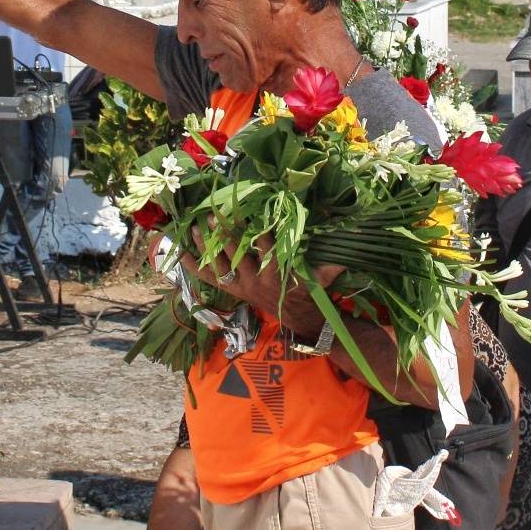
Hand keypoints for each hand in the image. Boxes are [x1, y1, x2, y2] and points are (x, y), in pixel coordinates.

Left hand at [181, 229, 341, 334]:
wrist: (298, 318)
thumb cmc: (312, 291)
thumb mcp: (324, 277)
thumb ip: (334, 262)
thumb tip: (351, 242)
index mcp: (277, 273)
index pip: (266, 248)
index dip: (258, 230)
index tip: (250, 211)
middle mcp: (255, 280)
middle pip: (236, 253)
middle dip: (224, 232)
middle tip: (212, 213)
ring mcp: (240, 285)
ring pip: (218, 263)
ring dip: (206, 245)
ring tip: (194, 226)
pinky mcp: (232, 289)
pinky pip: (208, 277)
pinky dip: (193, 266)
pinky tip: (179, 252)